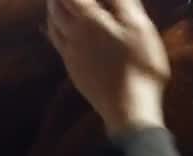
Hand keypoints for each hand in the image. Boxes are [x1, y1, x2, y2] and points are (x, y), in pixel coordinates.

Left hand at [47, 0, 170, 133]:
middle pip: (56, 8)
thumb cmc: (139, 65)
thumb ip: (122, 2)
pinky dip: (55, 33)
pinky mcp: (74, 72)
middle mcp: (74, 35)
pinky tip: (62, 35)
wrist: (129, 109)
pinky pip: (58, 46)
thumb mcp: (139, 27)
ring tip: (56, 5)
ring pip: (53, 27)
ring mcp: (71, 55)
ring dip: (53, 12)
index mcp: (90, 20)